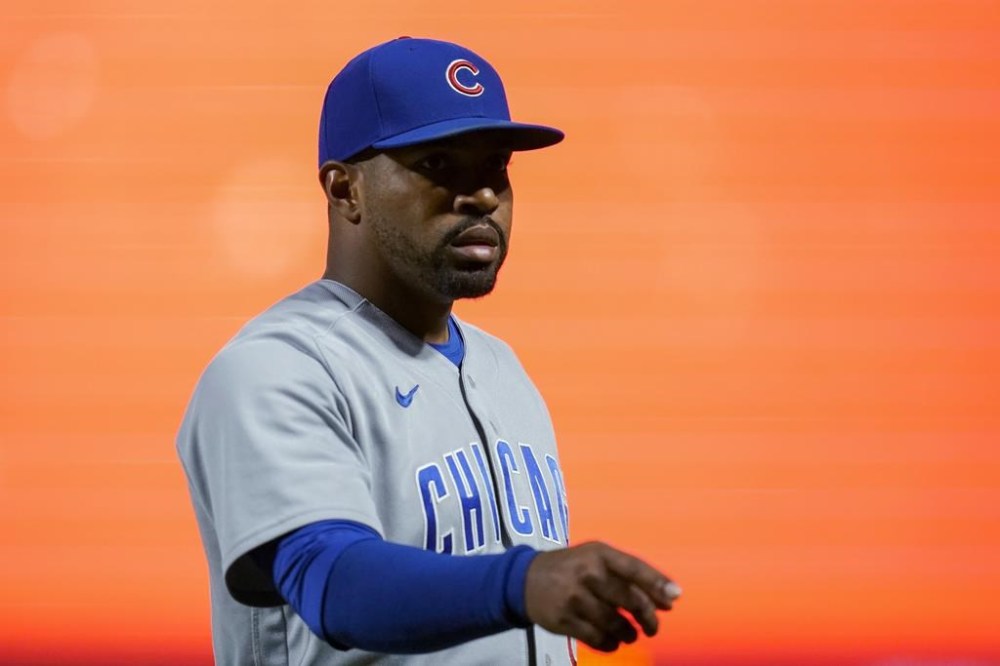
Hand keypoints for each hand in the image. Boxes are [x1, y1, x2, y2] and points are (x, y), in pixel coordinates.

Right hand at [524, 541, 680, 651]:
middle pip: (630, 600)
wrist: (526, 579)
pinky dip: (611, 644)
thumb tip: (670, 597)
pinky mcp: (564, 619)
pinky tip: (613, 641)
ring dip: (629, 633)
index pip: (634, 568)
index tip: (675, 598)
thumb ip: (629, 573)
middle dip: (648, 618)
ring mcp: (574, 597)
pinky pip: (598, 638)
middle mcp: (587, 573)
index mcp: (598, 553)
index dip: (657, 583)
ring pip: (616, 623)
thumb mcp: (595, 557)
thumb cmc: (573, 567)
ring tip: (630, 634)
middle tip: (652, 627)